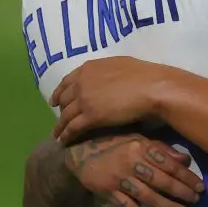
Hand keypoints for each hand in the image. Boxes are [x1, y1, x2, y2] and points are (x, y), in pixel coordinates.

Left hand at [51, 57, 166, 143]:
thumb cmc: (143, 75)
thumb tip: (105, 79)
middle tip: (61, 119)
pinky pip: (72, 128)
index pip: (66, 81)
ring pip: (65, 115)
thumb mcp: (119, 65)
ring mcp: (84, 100)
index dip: (59, 92)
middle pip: (64, 99)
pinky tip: (64, 141)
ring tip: (57, 135)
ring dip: (60, 126)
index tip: (55, 101)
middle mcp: (81, 83)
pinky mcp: (90, 117)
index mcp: (88, 68)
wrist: (151, 87)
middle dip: (61, 110)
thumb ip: (105, 72)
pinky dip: (66, 135)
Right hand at [65, 134, 204, 206]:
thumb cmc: (115, 142)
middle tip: (195, 201)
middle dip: (181, 193)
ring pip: (148, 197)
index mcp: (141, 146)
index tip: (201, 186)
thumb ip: (161, 148)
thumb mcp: (138, 137)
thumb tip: (185, 159)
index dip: (187, 177)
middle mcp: (132, 162)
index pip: (169, 164)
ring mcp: (119, 179)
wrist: (80, 151)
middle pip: (161, 181)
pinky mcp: (109, 193)